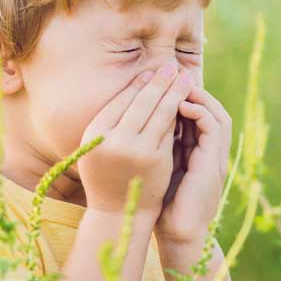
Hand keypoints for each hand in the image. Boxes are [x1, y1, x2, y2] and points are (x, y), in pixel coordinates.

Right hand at [78, 63, 194, 218]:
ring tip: (184, 78)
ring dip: (174, 92)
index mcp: (94, 133)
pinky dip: (178, 114)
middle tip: (171, 66)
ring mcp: (137, 150)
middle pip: (142, 101)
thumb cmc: (106, 175)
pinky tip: (186, 102)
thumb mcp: (98, 147)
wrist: (118, 213)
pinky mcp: (157, 160)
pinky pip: (169, 130)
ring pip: (160, 113)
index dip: (138, 84)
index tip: (151, 72)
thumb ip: (111, 121)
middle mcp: (114, 140)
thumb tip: (137, 85)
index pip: (121, 100)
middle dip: (159, 81)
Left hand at [155, 84, 231, 245]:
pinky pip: (213, 128)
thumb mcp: (157, 168)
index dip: (181, 96)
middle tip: (170, 74)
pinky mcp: (214, 164)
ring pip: (216, 113)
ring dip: (198, 96)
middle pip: (210, 108)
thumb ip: (156, 147)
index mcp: (198, 152)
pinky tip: (179, 105)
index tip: (160, 82)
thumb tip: (135, 123)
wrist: (177, 235)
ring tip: (176, 84)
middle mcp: (210, 152)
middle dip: (191, 90)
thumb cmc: (162, 205)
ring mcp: (215, 157)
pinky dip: (199, 112)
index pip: (196, 113)